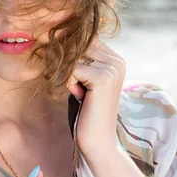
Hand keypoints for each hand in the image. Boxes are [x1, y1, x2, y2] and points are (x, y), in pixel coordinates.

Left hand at [66, 39, 125, 154]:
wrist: (97, 140)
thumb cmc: (86, 109)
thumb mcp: (84, 79)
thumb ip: (80, 59)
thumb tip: (59, 36)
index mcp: (116, 59)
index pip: (84, 39)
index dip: (71, 54)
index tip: (73, 74)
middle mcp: (117, 61)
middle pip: (77, 45)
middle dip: (67, 64)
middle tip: (78, 87)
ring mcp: (112, 68)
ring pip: (72, 57)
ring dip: (68, 75)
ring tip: (81, 92)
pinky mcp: (103, 78)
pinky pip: (71, 70)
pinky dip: (69, 83)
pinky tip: (81, 96)